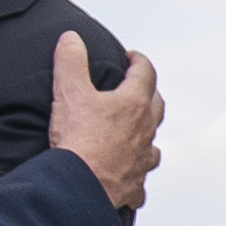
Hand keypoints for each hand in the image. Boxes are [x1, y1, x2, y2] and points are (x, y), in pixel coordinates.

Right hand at [48, 32, 163, 208]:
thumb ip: (71, 60)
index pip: (145, 72)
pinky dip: (136, 175)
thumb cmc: (77, 139)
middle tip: (136, 86)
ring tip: (136, 130)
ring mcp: (142, 160)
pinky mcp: (134, 186)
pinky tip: (130, 176)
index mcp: (133, 104)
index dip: (138, 60)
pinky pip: (141, 181)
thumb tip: (72, 38)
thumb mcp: (69, 92)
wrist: (78, 187)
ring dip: (146, 133)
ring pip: (153, 142)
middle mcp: (145, 131)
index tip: (131, 56)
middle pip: (156, 105)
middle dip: (148, 92)